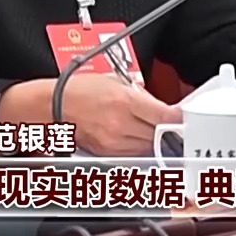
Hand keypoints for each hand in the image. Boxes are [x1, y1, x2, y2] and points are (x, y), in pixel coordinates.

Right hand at [58, 74, 180, 155]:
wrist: (52, 105)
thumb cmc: (79, 90)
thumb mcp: (115, 81)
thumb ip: (140, 93)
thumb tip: (158, 104)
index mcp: (125, 101)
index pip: (165, 116)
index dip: (179, 119)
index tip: (183, 118)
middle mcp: (121, 124)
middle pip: (159, 134)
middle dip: (167, 130)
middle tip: (171, 124)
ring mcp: (113, 141)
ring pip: (148, 147)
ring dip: (153, 140)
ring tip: (149, 129)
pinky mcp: (106, 153)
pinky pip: (133, 154)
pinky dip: (138, 147)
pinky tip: (134, 137)